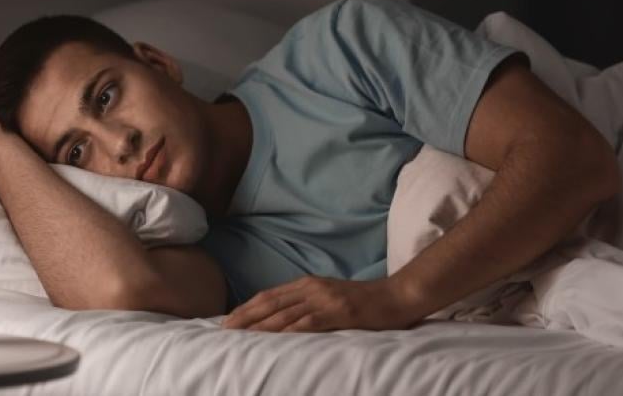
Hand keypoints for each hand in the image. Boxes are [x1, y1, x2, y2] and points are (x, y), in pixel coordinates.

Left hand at [221, 276, 414, 332]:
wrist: (398, 296)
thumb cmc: (366, 302)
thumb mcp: (331, 298)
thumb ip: (309, 305)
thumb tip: (285, 319)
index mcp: (308, 284)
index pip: (269, 296)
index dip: (246, 308)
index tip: (228, 320)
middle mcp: (312, 288)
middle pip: (270, 303)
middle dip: (244, 316)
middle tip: (223, 330)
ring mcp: (325, 298)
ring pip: (284, 313)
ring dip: (260, 326)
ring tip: (240, 336)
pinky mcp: (339, 311)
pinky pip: (309, 322)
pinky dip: (289, 330)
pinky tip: (275, 338)